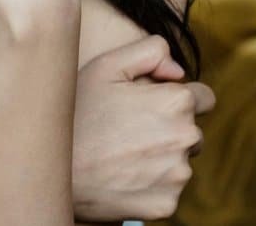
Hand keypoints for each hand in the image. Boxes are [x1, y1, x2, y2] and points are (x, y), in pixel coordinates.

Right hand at [71, 35, 214, 221]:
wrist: (51, 166)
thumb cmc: (76, 112)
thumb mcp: (105, 66)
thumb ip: (150, 51)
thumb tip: (179, 71)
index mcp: (176, 101)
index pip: (204, 98)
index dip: (175, 98)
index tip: (150, 106)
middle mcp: (186, 138)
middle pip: (192, 131)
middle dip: (168, 128)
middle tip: (127, 130)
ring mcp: (178, 175)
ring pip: (179, 161)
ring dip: (159, 157)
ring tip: (120, 154)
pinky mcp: (167, 203)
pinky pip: (166, 190)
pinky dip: (149, 185)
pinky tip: (120, 176)